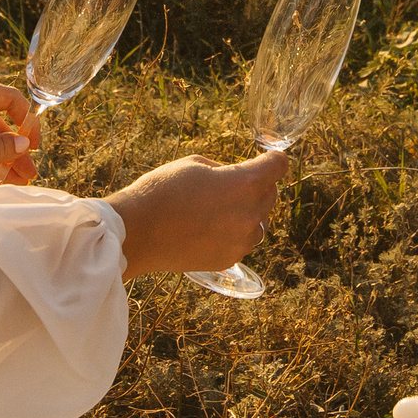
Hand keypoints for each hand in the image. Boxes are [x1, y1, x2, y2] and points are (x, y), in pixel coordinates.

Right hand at [107, 152, 292, 279]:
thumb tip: (236, 178)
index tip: (264, 158)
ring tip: (217, 208)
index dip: (272, 158)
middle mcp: (250, 214)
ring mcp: (242, 240)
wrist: (138, 233)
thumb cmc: (163, 190)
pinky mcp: (230, 259)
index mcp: (245, 183)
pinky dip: (233, 232)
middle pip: (270, 194)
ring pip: (259, 220)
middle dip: (257, 185)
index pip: (279, 165)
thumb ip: (226, 170)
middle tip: (229, 183)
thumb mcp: (195, 164)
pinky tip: (208, 227)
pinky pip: (243, 240)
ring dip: (247, 211)